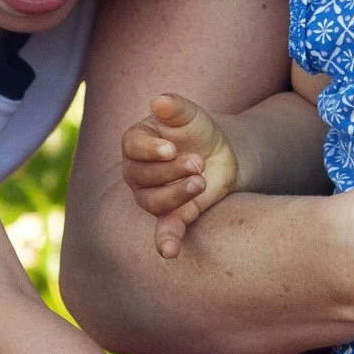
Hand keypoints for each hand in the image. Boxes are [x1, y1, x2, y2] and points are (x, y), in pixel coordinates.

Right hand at [122, 94, 239, 256]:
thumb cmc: (198, 130)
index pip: (133, 147)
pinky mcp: (172, 215)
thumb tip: (159, 101)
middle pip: (142, 176)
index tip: (171, 148)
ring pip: (153, 201)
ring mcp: (150, 195)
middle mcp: (137, 171)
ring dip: (176, 194)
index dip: (151, 150)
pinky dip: (166, 241)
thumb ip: (175, 107)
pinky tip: (170, 252)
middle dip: (171, 170)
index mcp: (136, 142)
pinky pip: (163, 231)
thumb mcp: (191, 114)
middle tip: (198, 163)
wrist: (220, 154)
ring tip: (200, 181)